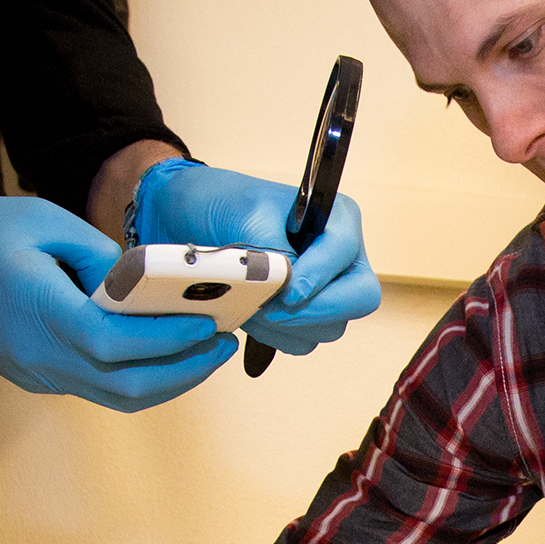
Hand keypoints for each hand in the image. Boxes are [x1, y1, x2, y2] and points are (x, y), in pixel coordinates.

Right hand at [0, 197, 233, 409]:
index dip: (166, 340)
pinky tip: (170, 358)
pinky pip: (105, 392)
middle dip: (186, 368)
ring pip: (121, 398)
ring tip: (206, 353)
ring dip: (172, 381)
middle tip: (222, 344)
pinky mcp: (45, 380)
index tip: (206, 326)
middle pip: (127, 384)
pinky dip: (145, 380)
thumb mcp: (45, 223)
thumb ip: (101, 255)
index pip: (113, 343)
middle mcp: (43, 355)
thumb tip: (145, 286)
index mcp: (41, 312)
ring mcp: (43, 374)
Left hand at [135, 159, 380, 353]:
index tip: (287, 293)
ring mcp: (326, 290)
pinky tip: (250, 313)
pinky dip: (275, 336)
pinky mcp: (305, 316)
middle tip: (272, 310)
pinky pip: (303, 341)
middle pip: (358, 299)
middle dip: (315, 311)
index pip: (344, 252)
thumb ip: (274, 254)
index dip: (319, 277)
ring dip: (288, 325)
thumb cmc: (220, 202)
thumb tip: (289, 290)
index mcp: (336, 219)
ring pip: (330, 327)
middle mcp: (340, 257)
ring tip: (250, 304)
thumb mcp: (246, 215)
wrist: (186, 217)